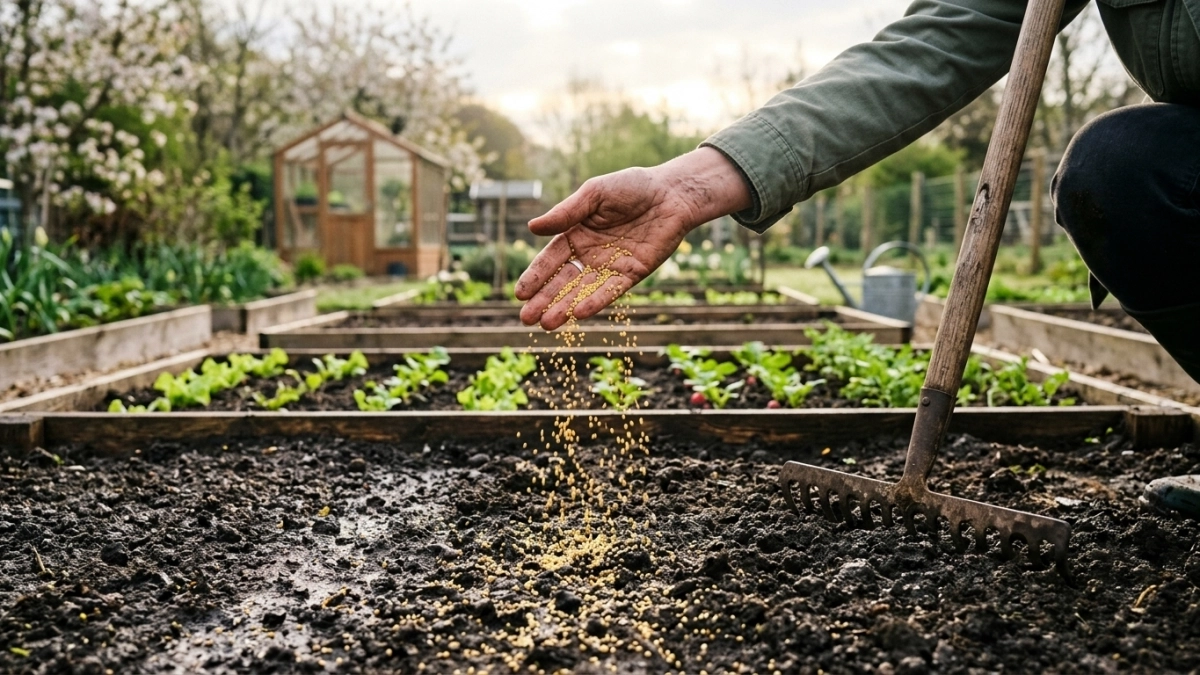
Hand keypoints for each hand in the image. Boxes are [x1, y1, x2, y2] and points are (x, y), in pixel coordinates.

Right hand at [515, 148, 751, 329]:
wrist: (672, 193)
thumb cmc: (632, 187)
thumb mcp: (595, 194)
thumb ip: (566, 213)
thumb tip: (532, 228)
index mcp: (576, 234)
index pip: (551, 260)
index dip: (535, 276)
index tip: (520, 293)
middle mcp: (590, 254)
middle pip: (563, 281)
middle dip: (544, 300)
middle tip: (526, 318)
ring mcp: (611, 266)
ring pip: (583, 291)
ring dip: (565, 307)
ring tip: (547, 324)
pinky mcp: (633, 274)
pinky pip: (611, 291)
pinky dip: (596, 301)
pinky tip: (579, 314)